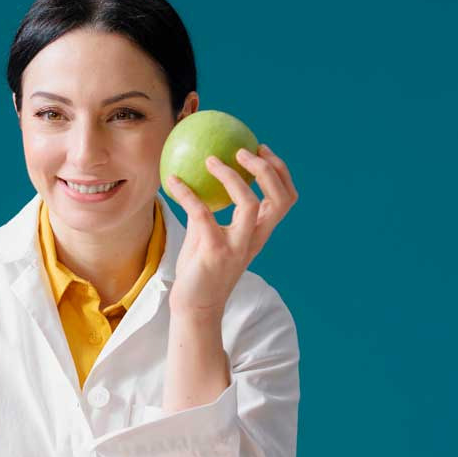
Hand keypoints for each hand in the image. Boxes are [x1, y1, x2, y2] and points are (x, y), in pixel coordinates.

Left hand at [163, 144, 298, 314]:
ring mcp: (237, 246)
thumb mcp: (210, 234)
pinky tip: (172, 181)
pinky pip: (201, 213)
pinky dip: (186, 193)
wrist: (195, 306)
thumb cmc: (201, 268)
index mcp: (259, 233)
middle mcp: (255, 239)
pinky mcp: (214, 252)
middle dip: (268, 170)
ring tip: (211, 159)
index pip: (285, 199)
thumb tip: (195, 176)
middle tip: (243, 150)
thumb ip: (210, 209)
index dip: (280, 172)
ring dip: (231, 177)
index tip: (261, 150)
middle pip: (280, 199)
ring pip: (249, 204)